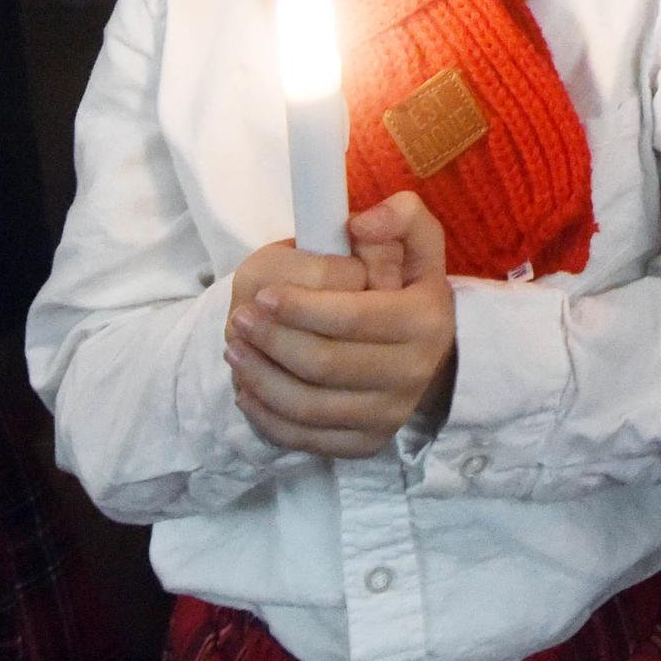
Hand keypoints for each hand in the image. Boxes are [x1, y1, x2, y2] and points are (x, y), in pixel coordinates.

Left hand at [222, 191, 457, 456]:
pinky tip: (247, 387)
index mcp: (425, 322)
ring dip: (261, 377)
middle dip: (273, 341)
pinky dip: (267, 415)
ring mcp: (389, 416)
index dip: (302, 308)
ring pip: (308, 406)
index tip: (263, 295)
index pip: (354, 318)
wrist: (425, 354)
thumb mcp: (416, 242)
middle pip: (325, 365)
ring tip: (234, 348)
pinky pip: (305, 437)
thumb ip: (400, 216)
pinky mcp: (364, 444)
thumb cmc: (406, 289)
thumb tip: (362, 225)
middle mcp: (413, 375)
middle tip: (239, 318)